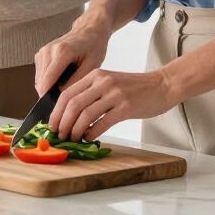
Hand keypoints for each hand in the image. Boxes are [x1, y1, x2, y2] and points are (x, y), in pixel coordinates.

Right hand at [34, 20, 109, 97]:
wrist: (89, 30)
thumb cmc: (94, 46)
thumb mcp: (92, 65)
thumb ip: (77, 80)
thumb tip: (62, 94)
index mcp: (62, 52)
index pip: (47, 81)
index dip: (49, 98)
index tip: (56, 110)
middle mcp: (49, 50)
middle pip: (41, 83)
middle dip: (50, 95)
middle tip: (65, 103)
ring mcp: (43, 51)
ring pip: (39, 81)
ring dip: (49, 89)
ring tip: (65, 91)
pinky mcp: (41, 54)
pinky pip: (40, 75)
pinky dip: (48, 81)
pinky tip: (61, 81)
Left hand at [48, 68, 173, 142]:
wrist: (162, 85)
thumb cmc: (135, 88)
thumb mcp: (110, 83)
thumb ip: (92, 93)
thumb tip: (70, 114)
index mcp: (96, 74)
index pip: (67, 93)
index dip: (56, 112)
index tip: (52, 125)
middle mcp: (103, 82)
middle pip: (72, 104)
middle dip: (62, 123)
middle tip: (60, 135)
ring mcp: (114, 94)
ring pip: (85, 114)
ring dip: (75, 130)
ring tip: (73, 139)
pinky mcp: (126, 107)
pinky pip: (102, 123)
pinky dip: (91, 133)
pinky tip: (89, 138)